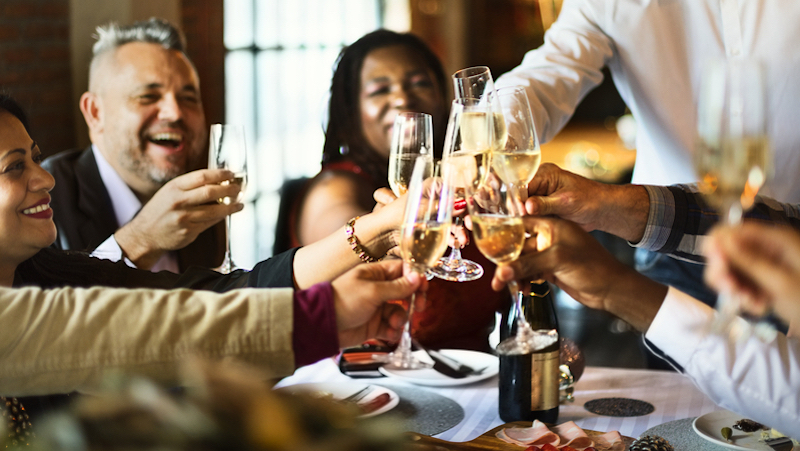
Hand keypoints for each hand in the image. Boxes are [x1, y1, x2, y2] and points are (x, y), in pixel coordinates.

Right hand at [115, 169, 243, 268]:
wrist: (146, 233)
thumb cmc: (161, 210)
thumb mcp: (170, 191)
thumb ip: (191, 186)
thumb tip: (219, 180)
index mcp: (174, 187)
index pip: (202, 176)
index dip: (220, 174)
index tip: (231, 174)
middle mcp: (178, 201)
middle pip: (210, 192)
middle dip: (229, 189)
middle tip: (238, 189)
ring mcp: (183, 218)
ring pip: (214, 210)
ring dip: (230, 207)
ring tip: (239, 204)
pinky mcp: (188, 232)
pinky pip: (210, 223)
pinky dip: (220, 218)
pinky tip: (226, 214)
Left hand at [331, 259, 427, 347]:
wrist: (324, 325)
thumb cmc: (343, 301)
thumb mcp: (373, 291)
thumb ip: (397, 286)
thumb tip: (417, 277)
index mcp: (375, 274)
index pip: (402, 270)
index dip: (414, 278)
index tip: (423, 287)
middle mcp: (377, 289)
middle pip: (405, 291)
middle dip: (413, 300)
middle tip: (419, 306)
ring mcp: (376, 308)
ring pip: (400, 311)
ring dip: (401, 318)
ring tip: (393, 323)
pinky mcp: (374, 325)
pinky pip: (391, 327)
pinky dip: (393, 331)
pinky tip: (389, 334)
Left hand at [370, 182, 466, 253]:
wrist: (384, 231)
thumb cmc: (396, 213)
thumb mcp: (420, 208)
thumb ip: (441, 206)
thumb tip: (461, 204)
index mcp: (434, 186)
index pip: (457, 189)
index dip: (467, 200)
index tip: (472, 211)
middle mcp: (437, 197)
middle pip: (458, 206)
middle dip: (465, 218)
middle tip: (469, 227)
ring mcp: (436, 212)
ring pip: (454, 220)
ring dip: (459, 230)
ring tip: (461, 241)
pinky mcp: (433, 225)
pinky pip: (447, 230)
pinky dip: (452, 237)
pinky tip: (455, 243)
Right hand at [491, 216, 665, 330]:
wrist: (611, 288)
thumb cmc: (590, 265)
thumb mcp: (556, 260)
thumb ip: (527, 264)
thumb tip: (501, 272)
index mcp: (551, 225)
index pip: (520, 222)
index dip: (502, 229)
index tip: (485, 238)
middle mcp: (548, 237)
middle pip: (518, 245)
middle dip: (505, 259)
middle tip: (495, 273)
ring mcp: (549, 254)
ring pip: (522, 261)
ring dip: (513, 273)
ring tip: (502, 286)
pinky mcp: (551, 269)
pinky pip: (530, 272)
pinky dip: (523, 280)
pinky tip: (520, 289)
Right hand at [526, 163, 648, 241]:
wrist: (602, 210)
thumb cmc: (589, 200)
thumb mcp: (566, 202)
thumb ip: (545, 204)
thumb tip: (526, 206)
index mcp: (545, 174)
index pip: (522, 185)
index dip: (518, 200)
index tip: (518, 213)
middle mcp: (539, 182)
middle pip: (519, 196)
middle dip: (518, 209)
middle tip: (518, 223)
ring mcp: (540, 195)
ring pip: (522, 206)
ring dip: (522, 217)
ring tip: (520, 227)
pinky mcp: (542, 207)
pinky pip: (530, 214)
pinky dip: (528, 221)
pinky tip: (526, 229)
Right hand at [705, 223, 799, 328]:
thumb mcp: (779, 281)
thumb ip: (748, 260)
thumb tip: (720, 239)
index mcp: (773, 238)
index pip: (731, 230)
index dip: (716, 247)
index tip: (718, 269)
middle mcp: (764, 247)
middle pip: (725, 251)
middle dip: (724, 274)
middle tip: (734, 292)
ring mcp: (762, 263)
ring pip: (728, 271)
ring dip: (734, 289)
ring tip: (752, 304)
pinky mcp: (760, 278)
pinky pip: (739, 284)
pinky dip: (744, 297)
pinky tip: (759, 306)